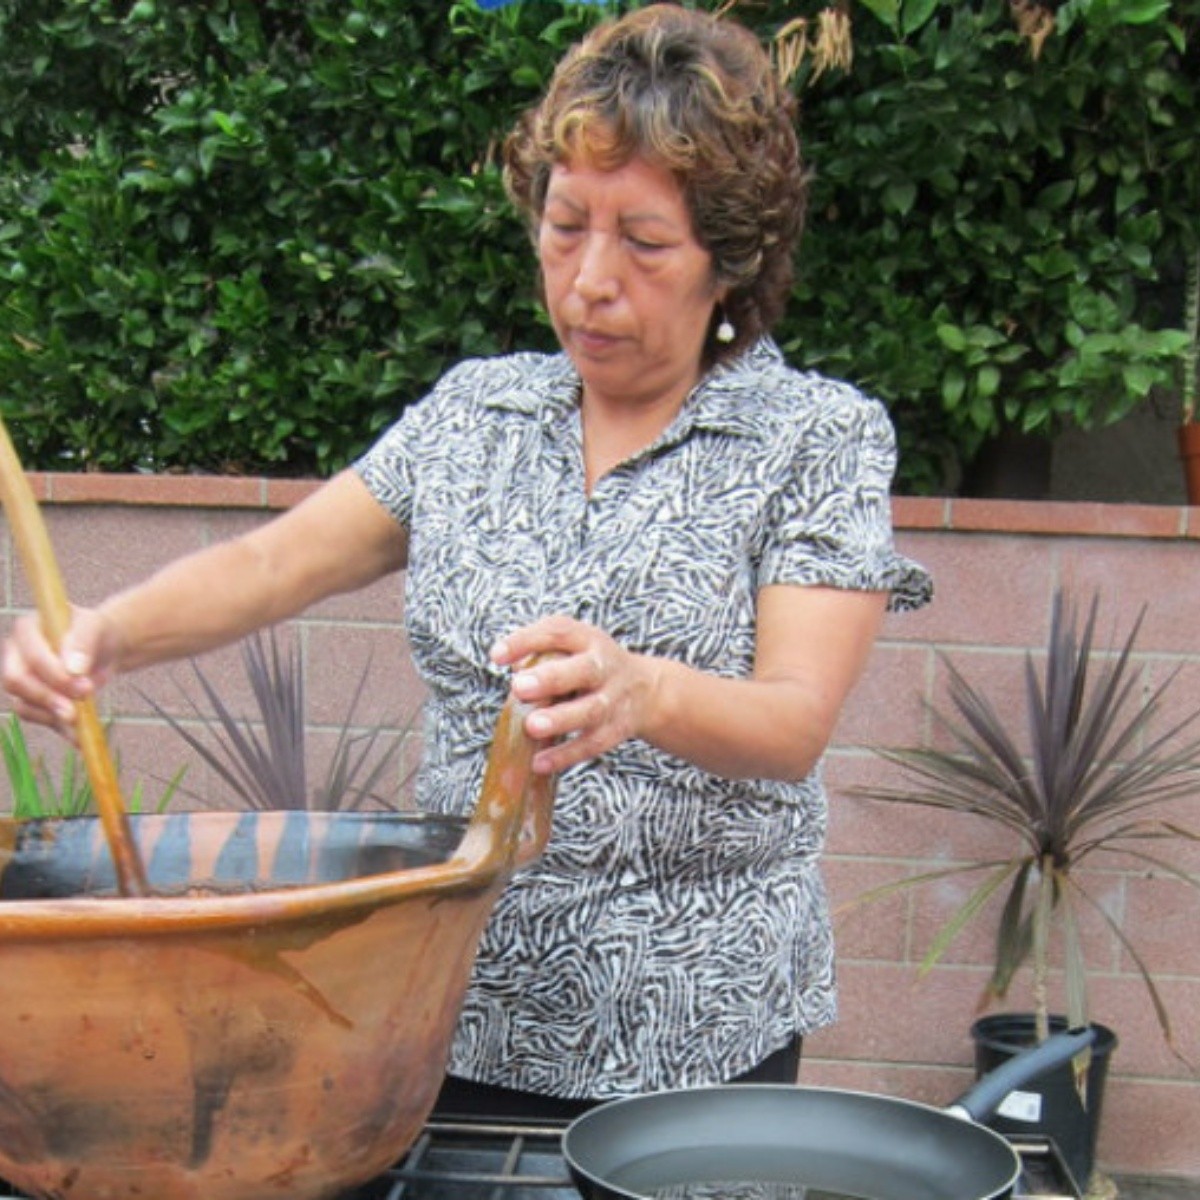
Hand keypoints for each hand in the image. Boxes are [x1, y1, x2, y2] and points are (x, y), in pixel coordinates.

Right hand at [1, 607, 119, 736]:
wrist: (104, 648)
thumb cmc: (96, 632)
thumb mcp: (96, 628)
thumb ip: (84, 642)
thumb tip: (74, 669)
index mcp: (28, 630)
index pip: (31, 656)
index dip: (54, 674)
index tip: (84, 686)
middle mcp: (16, 654)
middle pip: (16, 681)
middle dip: (47, 698)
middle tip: (76, 711)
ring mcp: (21, 678)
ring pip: (23, 703)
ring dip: (51, 715)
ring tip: (79, 721)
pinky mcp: (32, 699)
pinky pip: (38, 718)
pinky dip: (58, 728)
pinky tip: (79, 736)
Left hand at [490, 615, 654, 774]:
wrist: (646, 690)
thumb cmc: (590, 666)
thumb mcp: (573, 648)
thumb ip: (542, 655)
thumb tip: (514, 669)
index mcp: (587, 639)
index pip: (557, 632)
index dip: (526, 641)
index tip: (496, 655)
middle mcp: (604, 666)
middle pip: (582, 670)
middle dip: (550, 679)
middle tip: (519, 688)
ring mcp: (613, 699)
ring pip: (590, 710)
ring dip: (560, 719)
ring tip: (532, 726)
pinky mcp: (616, 729)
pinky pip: (592, 744)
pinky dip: (566, 754)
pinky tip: (540, 762)